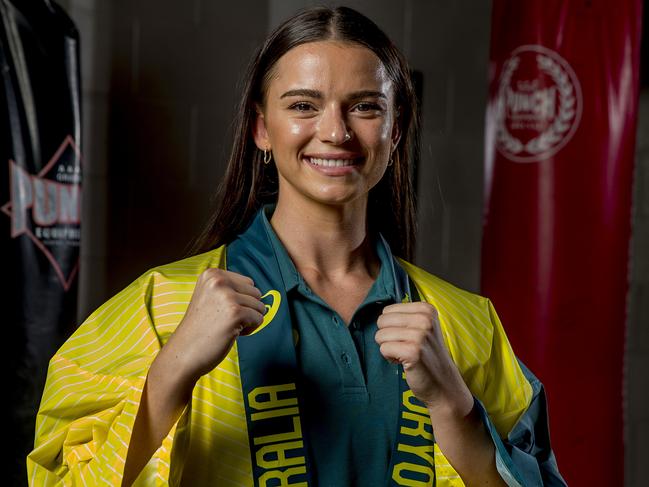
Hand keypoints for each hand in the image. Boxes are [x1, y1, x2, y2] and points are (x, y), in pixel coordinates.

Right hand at [161, 268, 265, 384]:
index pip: (248, 282)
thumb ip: (229, 288)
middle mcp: (219, 280)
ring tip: (226, 326)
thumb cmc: (200, 328)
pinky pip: (259, 319)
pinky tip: (231, 333)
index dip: (240, 300)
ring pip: (260, 306)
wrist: (184, 352)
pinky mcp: (235, 313)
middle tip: (224, 320)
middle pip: (256, 293)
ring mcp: (227, 296)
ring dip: (248, 320)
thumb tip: (259, 292)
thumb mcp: (209, 296)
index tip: (221, 311)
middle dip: (247, 309)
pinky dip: (250, 329)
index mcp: (212, 274)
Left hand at [375, 302, 472, 417]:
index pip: (388, 310)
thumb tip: (376, 311)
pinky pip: (384, 349)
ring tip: (405, 355)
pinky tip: (404, 362)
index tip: (406, 337)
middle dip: (388, 336)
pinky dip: (389, 358)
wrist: (444, 384)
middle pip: (382, 321)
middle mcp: (424, 319)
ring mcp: (419, 335)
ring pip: (380, 335)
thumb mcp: (423, 328)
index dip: (392, 326)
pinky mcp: (412, 351)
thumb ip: (404, 316)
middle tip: (404, 347)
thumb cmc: (427, 355)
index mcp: (426, 309)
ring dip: (389, 348)